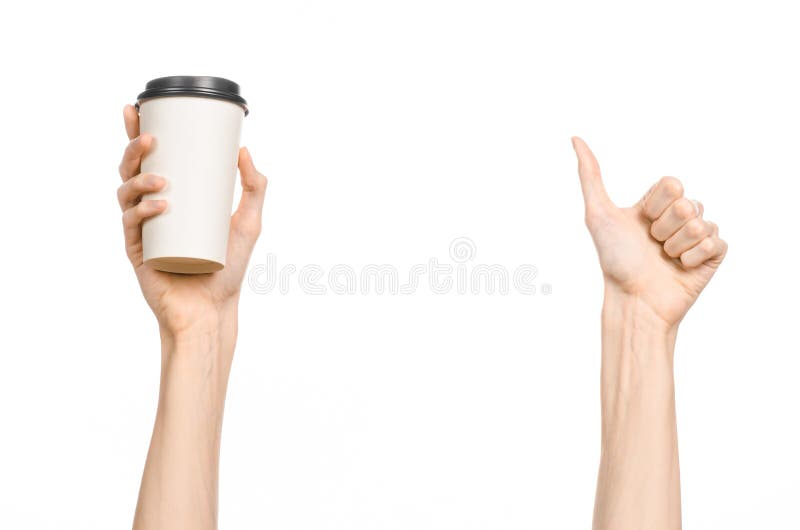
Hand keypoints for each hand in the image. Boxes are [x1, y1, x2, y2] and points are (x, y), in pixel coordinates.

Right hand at [117, 105, 267, 335]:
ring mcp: (142, 230)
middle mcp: (150, 209)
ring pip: (125, 193)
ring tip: (162, 179)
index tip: (139, 106)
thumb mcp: (248, 222)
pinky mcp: (137, 251)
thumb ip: (254, 188)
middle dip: (133, 149)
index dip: (137, 131)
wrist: (214, 309)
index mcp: (170, 196)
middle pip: (131, 170)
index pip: (149, 158)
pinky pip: (132, 225)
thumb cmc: (228, 267)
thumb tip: (245, 150)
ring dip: (139, 180)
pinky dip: (143, 211)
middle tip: (150, 137)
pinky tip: (160, 205)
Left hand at [572, 137, 726, 326]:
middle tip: (652, 246)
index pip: (672, 184)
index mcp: (656, 205)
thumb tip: (574, 138)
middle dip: (665, 227)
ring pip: (702, 223)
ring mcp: (698, 236)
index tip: (640, 223)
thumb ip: (589, 175)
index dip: (656, 205)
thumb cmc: (614, 260)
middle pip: (689, 203)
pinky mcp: (713, 255)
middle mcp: (678, 217)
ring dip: (677, 246)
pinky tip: (681, 268)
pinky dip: (694, 257)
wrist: (633, 299)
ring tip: (664, 259)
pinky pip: (716, 241)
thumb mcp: (598, 214)